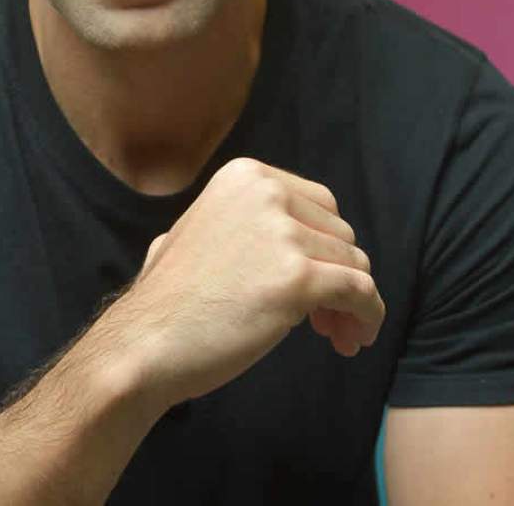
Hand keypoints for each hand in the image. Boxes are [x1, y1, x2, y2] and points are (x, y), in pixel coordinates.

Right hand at [114, 157, 384, 406]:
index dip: (324, 246)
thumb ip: (246, 218)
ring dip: (352, 303)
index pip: (320, 204)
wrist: (146, 339)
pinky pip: (360, 292)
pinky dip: (367, 317)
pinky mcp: (297, 278)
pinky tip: (351, 339)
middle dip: (339, 275)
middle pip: (341, 234)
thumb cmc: (171, 296)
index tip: (315, 282)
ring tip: (334, 334)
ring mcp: (282, 233)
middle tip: (323, 318)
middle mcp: (266, 192)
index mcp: (246, 175)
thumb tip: (291, 236)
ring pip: (355, 264)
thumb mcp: (203, 226)